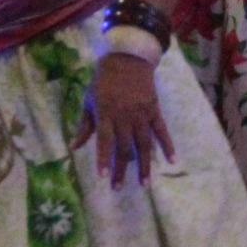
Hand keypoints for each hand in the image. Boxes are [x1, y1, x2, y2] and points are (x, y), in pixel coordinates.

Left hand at [72, 53, 175, 186]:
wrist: (128, 58)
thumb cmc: (103, 80)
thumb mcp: (89, 100)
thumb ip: (85, 125)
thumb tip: (74, 147)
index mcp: (106, 113)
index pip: (105, 141)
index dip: (104, 159)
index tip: (103, 177)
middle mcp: (125, 116)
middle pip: (124, 147)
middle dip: (121, 169)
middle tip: (118, 188)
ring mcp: (142, 114)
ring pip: (144, 144)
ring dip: (144, 165)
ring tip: (145, 184)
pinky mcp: (155, 111)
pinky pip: (162, 131)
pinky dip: (168, 146)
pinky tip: (172, 161)